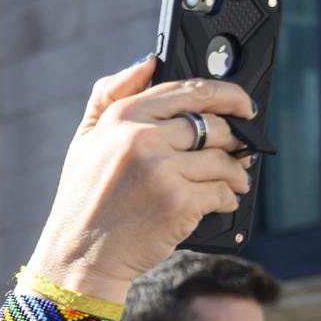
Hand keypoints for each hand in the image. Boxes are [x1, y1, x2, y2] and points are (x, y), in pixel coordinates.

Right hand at [26, 59, 253, 305]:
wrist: (77, 259)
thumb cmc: (83, 202)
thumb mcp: (84, 143)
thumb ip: (108, 97)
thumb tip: (147, 62)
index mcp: (121, 118)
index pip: (188, 91)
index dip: (226, 95)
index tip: (243, 105)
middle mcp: (141, 139)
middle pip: (213, 125)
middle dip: (235, 138)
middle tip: (240, 149)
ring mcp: (161, 170)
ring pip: (223, 160)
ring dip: (235, 173)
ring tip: (232, 181)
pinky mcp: (178, 202)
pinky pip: (222, 191)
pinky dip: (227, 199)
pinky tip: (218, 203)